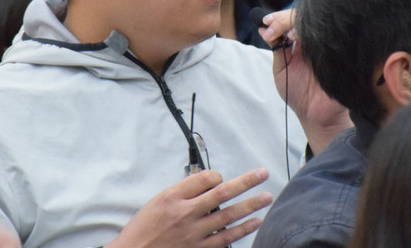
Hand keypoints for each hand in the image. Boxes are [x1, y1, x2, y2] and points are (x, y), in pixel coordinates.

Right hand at [106, 168, 272, 247]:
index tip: (221, 177)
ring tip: (266, 197)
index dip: (217, 175)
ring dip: (250, 205)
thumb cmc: (144, 228)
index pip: (204, 178)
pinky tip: (255, 222)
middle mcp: (185, 212)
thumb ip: (182, 192)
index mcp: (173, 196)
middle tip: (263, 173)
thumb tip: (208, 182)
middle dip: (245, 182)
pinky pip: (226, 238)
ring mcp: (194, 232)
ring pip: (228, 215)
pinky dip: (242, 229)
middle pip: (222, 193)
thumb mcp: (157, 201)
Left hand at [260, 10, 351, 152]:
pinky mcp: (340, 58)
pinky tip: (306, 42)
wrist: (315, 115)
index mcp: (302, 42)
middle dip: (286, 20)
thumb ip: (276, 49)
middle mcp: (316, 42)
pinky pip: (333, 43)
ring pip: (320, 26)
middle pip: (306, 19)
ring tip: (289, 34)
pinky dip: (319, 39)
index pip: (293, 20)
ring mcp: (329, 49)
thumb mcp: (281, 70)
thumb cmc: (297, 93)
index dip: (279, 18)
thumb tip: (263, 29)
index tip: (266, 22)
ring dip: (301, 26)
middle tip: (272, 27)